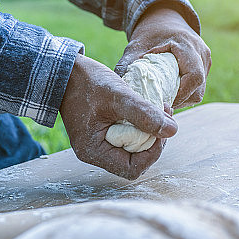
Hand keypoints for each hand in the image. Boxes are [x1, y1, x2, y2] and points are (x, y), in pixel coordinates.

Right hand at [59, 54, 177, 179]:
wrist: (65, 69)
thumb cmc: (86, 82)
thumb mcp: (118, 95)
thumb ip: (143, 113)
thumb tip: (172, 130)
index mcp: (93, 151)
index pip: (133, 168)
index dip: (153, 152)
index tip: (162, 128)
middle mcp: (95, 152)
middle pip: (136, 160)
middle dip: (155, 140)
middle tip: (164, 114)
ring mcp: (99, 143)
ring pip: (134, 149)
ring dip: (150, 132)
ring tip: (159, 109)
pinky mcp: (104, 133)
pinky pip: (128, 137)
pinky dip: (141, 126)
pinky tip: (147, 109)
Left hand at [117, 5, 210, 108]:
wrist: (164, 18)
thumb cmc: (149, 32)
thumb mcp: (136, 46)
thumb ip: (126, 65)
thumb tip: (119, 89)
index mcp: (187, 44)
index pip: (194, 76)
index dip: (181, 94)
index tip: (163, 102)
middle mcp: (201, 52)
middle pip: (198, 87)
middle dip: (180, 100)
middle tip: (160, 104)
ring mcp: (206, 60)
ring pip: (199, 90)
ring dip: (183, 99)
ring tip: (164, 99)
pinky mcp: (205, 66)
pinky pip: (199, 87)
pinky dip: (185, 94)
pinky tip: (170, 93)